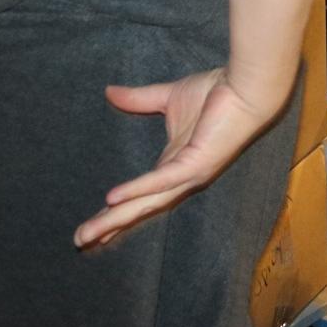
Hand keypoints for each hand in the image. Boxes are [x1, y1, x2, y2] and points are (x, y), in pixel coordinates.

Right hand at [75, 67, 284, 249]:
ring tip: (90, 232)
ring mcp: (189, 173)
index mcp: (173, 165)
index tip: (93, 227)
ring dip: (117, 218)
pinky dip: (138, 189)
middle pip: (139, 208)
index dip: (116, 212)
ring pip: (147, 203)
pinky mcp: (196, 163)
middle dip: (109, 225)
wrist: (247, 87)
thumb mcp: (168, 97)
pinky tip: (112, 198)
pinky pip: (162, 180)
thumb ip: (138, 100)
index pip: (139, 195)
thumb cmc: (216, 93)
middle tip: (79, 239)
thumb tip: (109, 92)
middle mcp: (180, 177)